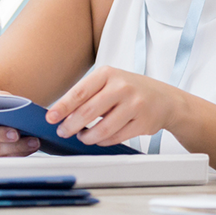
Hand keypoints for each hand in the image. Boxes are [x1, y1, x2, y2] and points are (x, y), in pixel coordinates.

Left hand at [46, 66, 181, 147]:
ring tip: (82, 136)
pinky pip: (115, 137)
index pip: (80, 92)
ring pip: (102, 129)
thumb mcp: (110, 82)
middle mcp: (122, 87)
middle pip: (88, 112)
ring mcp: (134, 105)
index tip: (51, 117)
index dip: (63, 107)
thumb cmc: (132, 90)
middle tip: (63, 131)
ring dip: (87, 137)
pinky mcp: (142, 123)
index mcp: (109, 74)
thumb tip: (62, 113)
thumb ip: (88, 95)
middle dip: (71, 125)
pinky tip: (98, 138)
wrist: (165, 99)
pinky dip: (103, 141)